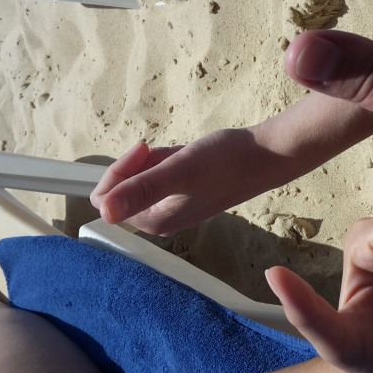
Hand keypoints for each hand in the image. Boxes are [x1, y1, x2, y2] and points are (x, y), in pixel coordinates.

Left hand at [91, 129, 274, 234]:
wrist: (268, 155)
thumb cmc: (227, 162)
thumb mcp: (180, 170)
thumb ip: (142, 190)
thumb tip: (104, 212)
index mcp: (155, 221)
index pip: (107, 201)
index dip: (119, 171)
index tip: (144, 150)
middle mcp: (162, 220)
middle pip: (125, 188)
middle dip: (141, 164)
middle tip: (167, 153)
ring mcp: (176, 206)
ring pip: (144, 178)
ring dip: (157, 160)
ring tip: (183, 154)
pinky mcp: (188, 193)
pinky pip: (162, 174)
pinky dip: (170, 159)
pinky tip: (190, 155)